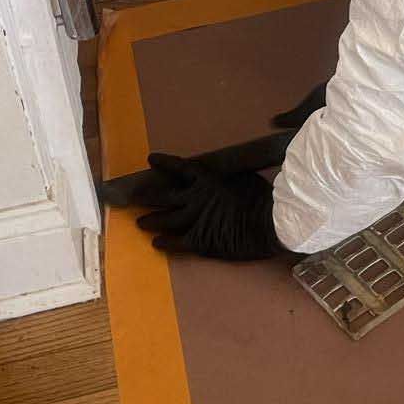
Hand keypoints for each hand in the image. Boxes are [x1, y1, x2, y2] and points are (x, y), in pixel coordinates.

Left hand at [135, 154, 282, 261]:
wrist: (269, 223)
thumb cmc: (262, 198)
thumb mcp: (245, 177)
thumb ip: (229, 176)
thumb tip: (225, 173)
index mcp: (207, 180)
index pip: (180, 168)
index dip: (165, 163)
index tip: (151, 159)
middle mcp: (195, 198)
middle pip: (164, 196)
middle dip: (147, 196)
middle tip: (134, 197)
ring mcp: (194, 220)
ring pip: (165, 220)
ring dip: (151, 220)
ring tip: (141, 222)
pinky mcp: (199, 241)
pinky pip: (175, 242)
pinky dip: (165, 242)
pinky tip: (156, 243)